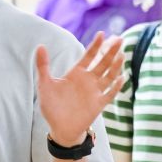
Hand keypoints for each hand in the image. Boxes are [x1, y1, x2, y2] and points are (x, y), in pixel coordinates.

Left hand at [37, 33, 125, 147]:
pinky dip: (116, 86)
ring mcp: (95, 91)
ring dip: (115, 66)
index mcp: (77, 73)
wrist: (60, 128)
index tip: (102, 33)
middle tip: (120, 39)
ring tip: (121, 55)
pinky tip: (121, 78)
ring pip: (109, 76)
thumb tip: (39, 46)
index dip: (96, 45)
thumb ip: (43, 65)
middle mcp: (89, 80)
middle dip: (111, 51)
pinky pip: (110, 93)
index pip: (89, 56)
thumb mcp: (45, 84)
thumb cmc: (52, 106)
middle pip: (103, 63)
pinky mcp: (99, 104)